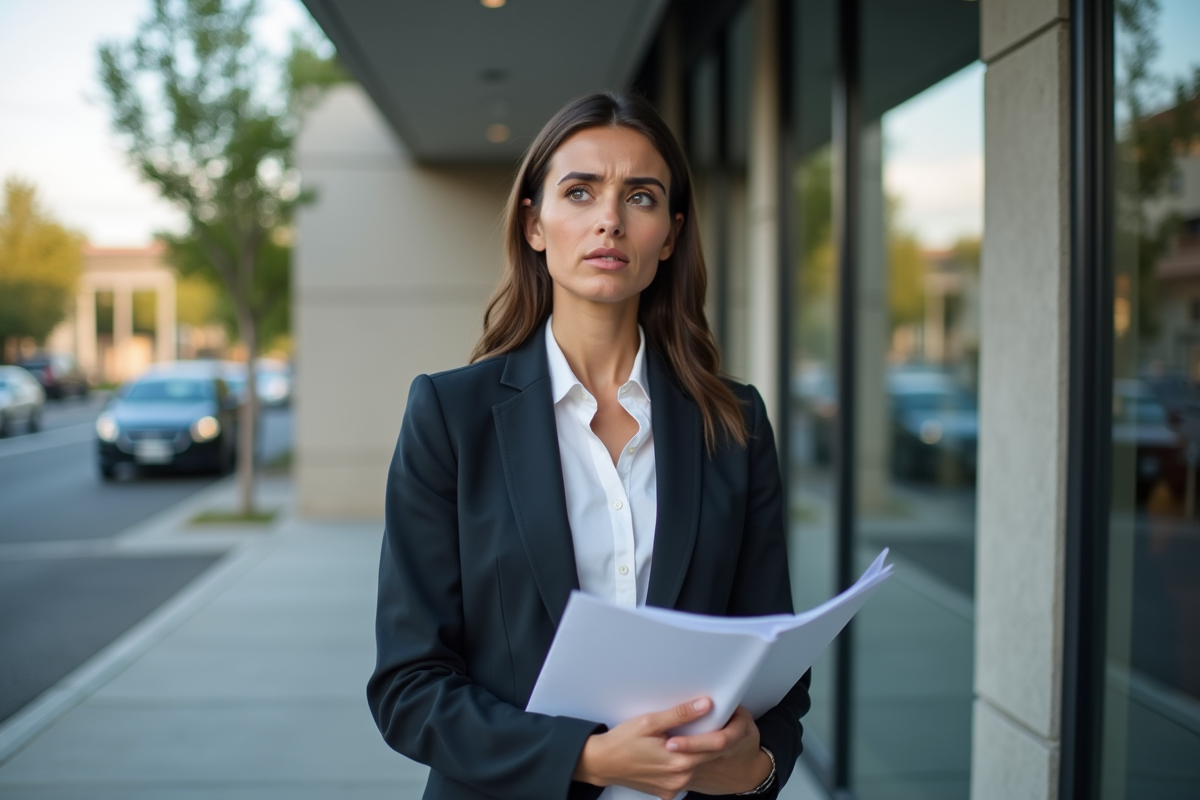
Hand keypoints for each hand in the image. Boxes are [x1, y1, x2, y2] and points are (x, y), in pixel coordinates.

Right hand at [573, 700, 770, 799]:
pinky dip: (688, 765)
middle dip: (717, 741)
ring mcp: (673, 787)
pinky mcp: (667, 792)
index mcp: (678, 761)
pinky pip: (685, 778)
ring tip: (702, 735)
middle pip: (709, 758)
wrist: (601, 763)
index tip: (731, 717)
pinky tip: (683, 752)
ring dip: (703, 753)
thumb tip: (705, 704)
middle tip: (721, 722)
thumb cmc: (622, 742)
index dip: (725, 730)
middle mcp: (679, 778)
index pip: (713, 745)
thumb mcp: (650, 722)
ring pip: (698, 769)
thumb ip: (680, 714)